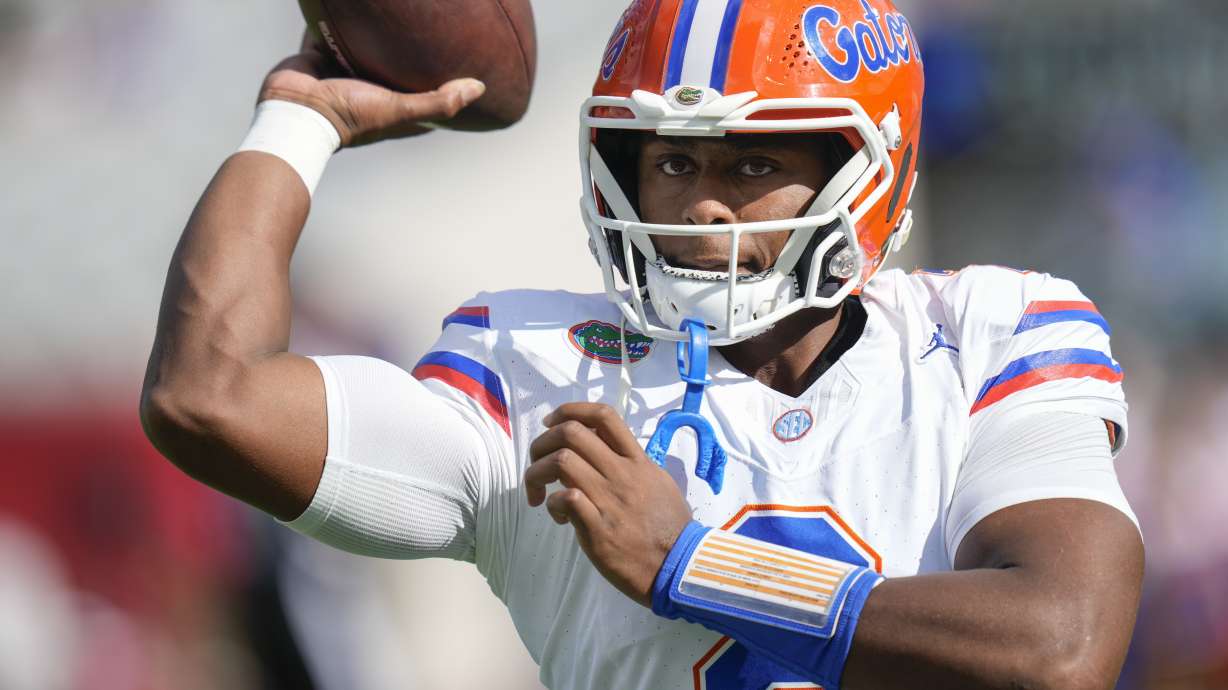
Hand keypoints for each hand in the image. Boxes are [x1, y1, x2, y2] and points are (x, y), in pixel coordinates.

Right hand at [257, 33, 484, 147]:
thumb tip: (480, 87)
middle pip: (399, 63)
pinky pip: (335, 27)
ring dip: (378, 28)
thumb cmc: (350, 115)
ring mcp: (345, 69)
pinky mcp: (322, 52)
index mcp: (393, 105)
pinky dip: (344, 14)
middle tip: (435, 18)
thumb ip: (438, 101)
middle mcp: (372, 87)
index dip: (446, 79)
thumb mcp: (399, 109)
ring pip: (367, 42)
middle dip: (413, 46)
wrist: (295, 109)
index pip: (428, 93)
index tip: (467, 59)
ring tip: (397, 3)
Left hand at [526, 403, 694, 606]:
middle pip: (571, 433)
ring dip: (538, 473)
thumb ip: (633, 465)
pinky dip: (552, 503)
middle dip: (543, 442)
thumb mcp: (659, 483)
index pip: (604, 416)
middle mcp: (622, 473)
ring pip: (561, 462)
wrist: (678, 566)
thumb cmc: (670, 527)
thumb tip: (607, 453)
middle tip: (538, 461)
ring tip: (539, 492)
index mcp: (637, 460)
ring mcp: (609, 499)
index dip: (570, 410)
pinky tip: (559, 517)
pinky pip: (565, 499)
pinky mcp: (598, 528)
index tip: (552, 423)